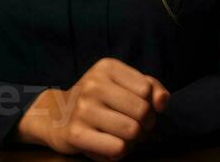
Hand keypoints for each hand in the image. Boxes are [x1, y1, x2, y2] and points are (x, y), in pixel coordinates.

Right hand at [15, 57, 168, 158]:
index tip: (140, 109)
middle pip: (142, 111)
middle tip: (135, 127)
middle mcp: (93, 84)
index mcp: (107, 67)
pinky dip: (120, 152)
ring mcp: (83, 109)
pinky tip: (110, 146)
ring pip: (132, 132)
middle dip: (146, 125)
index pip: (147, 89)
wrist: (56, 115)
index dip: (151, 105)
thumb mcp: (123, 84)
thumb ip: (151, 87)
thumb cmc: (99, 100)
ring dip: (134, 140)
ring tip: (124, 136)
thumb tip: (162, 102)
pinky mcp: (76, 133)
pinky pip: (117, 149)